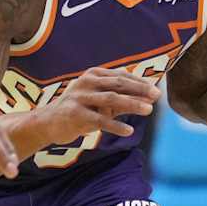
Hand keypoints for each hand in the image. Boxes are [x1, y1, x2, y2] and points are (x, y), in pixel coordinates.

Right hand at [44, 67, 160, 142]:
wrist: (49, 122)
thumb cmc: (80, 109)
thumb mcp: (101, 101)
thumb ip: (123, 98)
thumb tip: (149, 99)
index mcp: (93, 74)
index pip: (121, 76)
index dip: (140, 82)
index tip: (155, 90)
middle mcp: (86, 82)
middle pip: (118, 84)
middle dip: (139, 89)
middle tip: (157, 96)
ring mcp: (80, 97)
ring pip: (111, 99)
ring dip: (132, 104)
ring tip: (148, 110)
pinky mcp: (75, 114)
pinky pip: (99, 120)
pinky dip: (115, 126)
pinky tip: (129, 131)